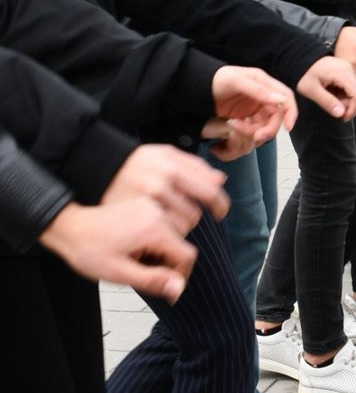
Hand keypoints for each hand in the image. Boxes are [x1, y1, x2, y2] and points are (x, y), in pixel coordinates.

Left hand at [40, 198, 195, 302]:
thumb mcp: (120, 273)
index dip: (180, 276)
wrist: (68, 228)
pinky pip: (163, 226)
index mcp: (153, 228)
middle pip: (182, 245)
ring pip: (174, 236)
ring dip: (163, 253)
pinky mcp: (144, 206)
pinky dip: (156, 242)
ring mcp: (150, 207)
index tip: (166, 287)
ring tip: (138, 260)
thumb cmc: (88, 250)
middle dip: (169, 264)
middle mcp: (155, 213)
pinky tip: (137, 248)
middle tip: (145, 273)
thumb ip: (152, 280)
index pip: (187, 255)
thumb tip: (178, 288)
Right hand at [105, 145, 227, 228]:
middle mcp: (160, 185)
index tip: (220, 212)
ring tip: (166, 222)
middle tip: (182, 217)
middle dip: (193, 218)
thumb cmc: (136, 163)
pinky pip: (162, 237)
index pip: (210, 192)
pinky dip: (165, 237)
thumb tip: (220, 180)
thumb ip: (194, 166)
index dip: (220, 205)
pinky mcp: (135, 221)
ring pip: (179, 228)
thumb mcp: (164, 155)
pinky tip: (157, 230)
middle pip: (194, 215)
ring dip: (178, 229)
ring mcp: (146, 205)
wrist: (98, 170)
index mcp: (172, 166)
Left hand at [209, 66, 295, 150]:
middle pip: (276, 117)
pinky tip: (230, 127)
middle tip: (256, 137)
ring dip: (253, 133)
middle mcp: (262, 96)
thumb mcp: (236, 81)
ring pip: (264, 127)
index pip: (286, 98)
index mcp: (264, 83)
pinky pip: (251, 131)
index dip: (290, 112)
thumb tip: (280, 99)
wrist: (197, 88)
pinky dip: (243, 134)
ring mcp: (254, 109)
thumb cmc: (215, 79)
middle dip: (269, 129)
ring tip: (232, 128)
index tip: (288, 127)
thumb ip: (258, 90)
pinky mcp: (245, 119)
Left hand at [296, 54, 355, 122]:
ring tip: (330, 100)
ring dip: (345, 100)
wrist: (299, 58)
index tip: (343, 117)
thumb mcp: (311, 90)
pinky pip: (350, 86)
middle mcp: (348, 69)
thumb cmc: (303, 72)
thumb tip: (341, 113)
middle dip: (349, 106)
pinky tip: (332, 94)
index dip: (353, 109)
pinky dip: (343, 94)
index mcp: (342, 73)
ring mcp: (347, 69)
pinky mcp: (344, 70)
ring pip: (355, 90)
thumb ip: (327, 102)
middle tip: (334, 109)